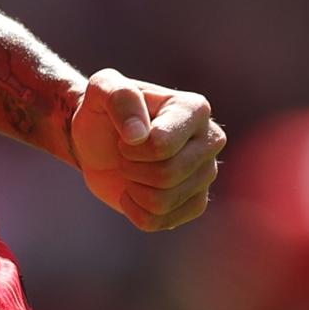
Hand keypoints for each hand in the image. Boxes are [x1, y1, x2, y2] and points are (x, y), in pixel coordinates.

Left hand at [68, 70, 224, 231]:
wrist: (98, 140)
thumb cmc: (104, 109)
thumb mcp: (101, 88)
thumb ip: (119, 97)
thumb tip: (138, 134)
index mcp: (195, 109)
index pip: (162, 145)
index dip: (131, 147)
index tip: (123, 136)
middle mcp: (211, 140)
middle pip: (167, 175)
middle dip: (131, 168)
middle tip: (125, 154)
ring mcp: (207, 174)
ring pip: (164, 201)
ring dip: (133, 189)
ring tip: (131, 170)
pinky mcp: (196, 202)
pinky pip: (162, 222)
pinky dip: (136, 210)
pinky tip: (134, 191)